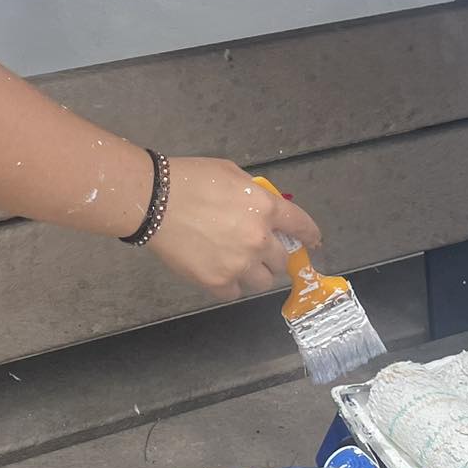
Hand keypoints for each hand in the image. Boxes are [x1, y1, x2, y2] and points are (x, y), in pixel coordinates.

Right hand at [146, 157, 325, 299]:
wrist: (155, 200)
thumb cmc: (191, 178)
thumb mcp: (232, 174)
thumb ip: (256, 194)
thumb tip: (266, 210)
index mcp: (266, 208)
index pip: (301, 226)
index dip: (309, 236)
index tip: (312, 242)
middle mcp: (259, 239)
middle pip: (282, 261)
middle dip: (274, 256)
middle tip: (258, 250)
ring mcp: (239, 264)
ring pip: (262, 281)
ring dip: (255, 273)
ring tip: (237, 263)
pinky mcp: (217, 282)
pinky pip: (235, 292)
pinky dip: (230, 284)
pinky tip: (217, 270)